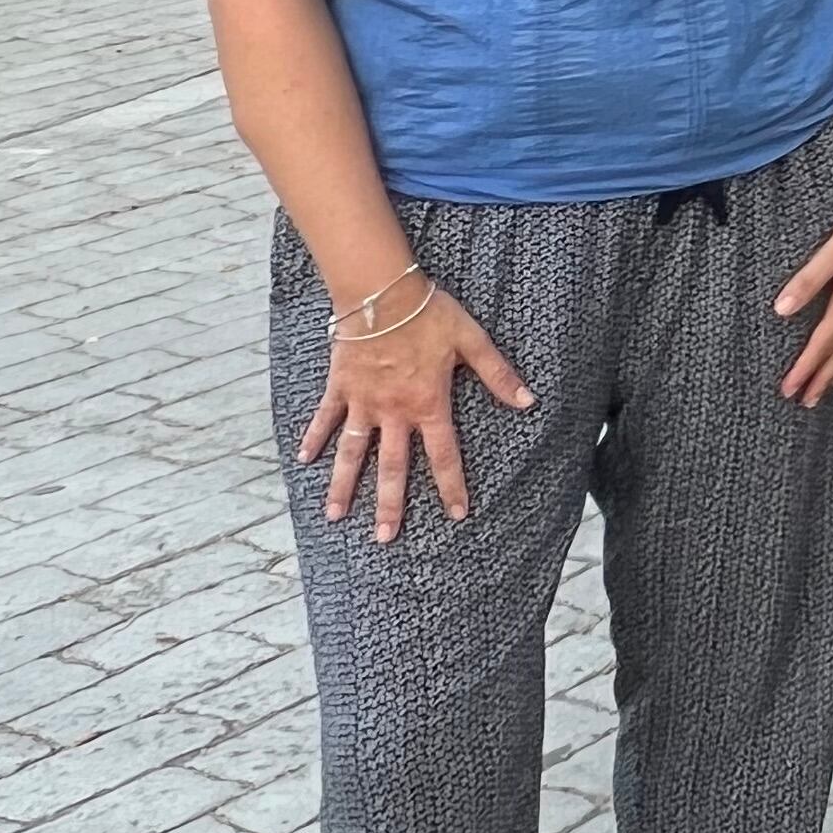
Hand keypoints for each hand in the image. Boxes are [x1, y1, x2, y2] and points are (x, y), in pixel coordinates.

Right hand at [302, 275, 532, 541]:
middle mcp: (393, 412)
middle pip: (392, 467)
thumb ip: (498, 375)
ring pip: (352, 452)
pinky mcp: (340, 386)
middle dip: (390, 505)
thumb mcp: (472, 341)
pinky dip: (313, 439)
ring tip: (336, 516)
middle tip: (386, 539)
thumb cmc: (430, 314)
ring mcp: (363, 402)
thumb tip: (529, 401)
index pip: (444, 456)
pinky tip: (303, 462)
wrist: (382, 293)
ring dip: (344, 485)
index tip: (457, 515)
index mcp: (428, 404)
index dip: (452, 486)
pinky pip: (324, 418)